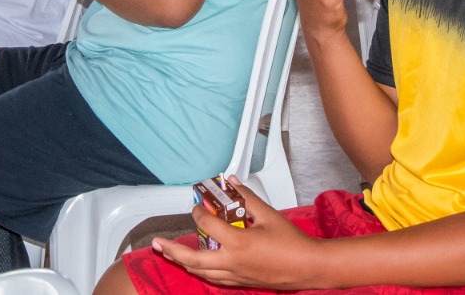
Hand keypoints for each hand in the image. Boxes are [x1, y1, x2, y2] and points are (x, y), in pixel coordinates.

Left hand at [151, 177, 319, 288]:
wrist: (307, 267)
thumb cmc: (291, 243)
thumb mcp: (268, 214)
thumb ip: (247, 198)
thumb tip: (232, 182)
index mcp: (238, 243)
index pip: (208, 225)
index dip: (199, 212)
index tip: (198, 204)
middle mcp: (232, 262)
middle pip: (192, 258)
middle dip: (172, 250)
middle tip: (157, 243)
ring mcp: (234, 275)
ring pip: (200, 271)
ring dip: (182, 262)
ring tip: (170, 254)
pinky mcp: (239, 282)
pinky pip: (213, 278)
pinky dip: (200, 270)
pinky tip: (196, 265)